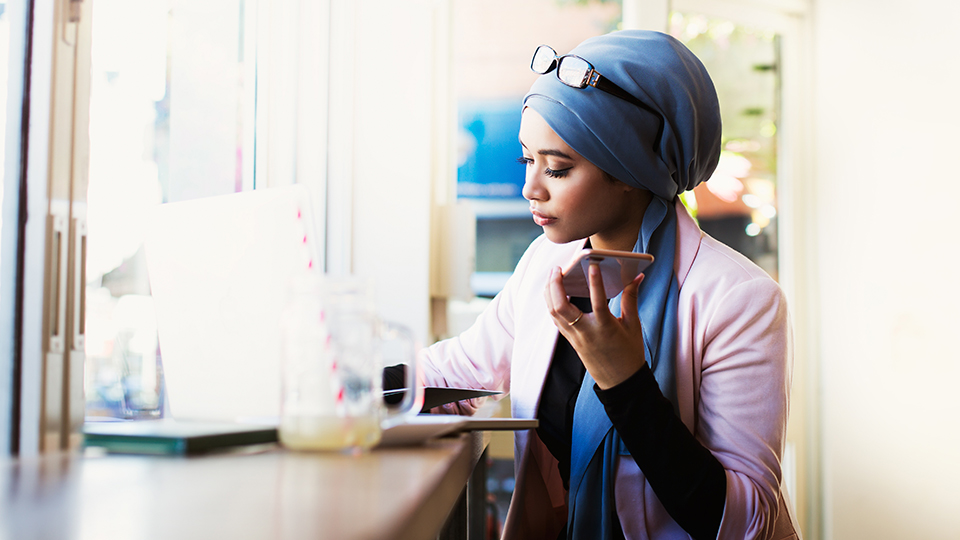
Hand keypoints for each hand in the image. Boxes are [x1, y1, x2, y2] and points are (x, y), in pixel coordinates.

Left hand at [544, 262, 646, 389]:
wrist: (620, 381)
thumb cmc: (629, 353)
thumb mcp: (633, 326)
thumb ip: (631, 298)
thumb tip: (637, 277)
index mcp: (605, 328)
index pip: (598, 301)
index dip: (595, 281)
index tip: (592, 264)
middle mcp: (586, 332)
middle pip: (561, 306)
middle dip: (555, 284)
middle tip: (558, 268)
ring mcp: (575, 337)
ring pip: (554, 312)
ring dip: (550, 292)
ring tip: (553, 276)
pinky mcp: (571, 341)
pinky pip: (556, 320)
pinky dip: (552, 304)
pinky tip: (554, 293)